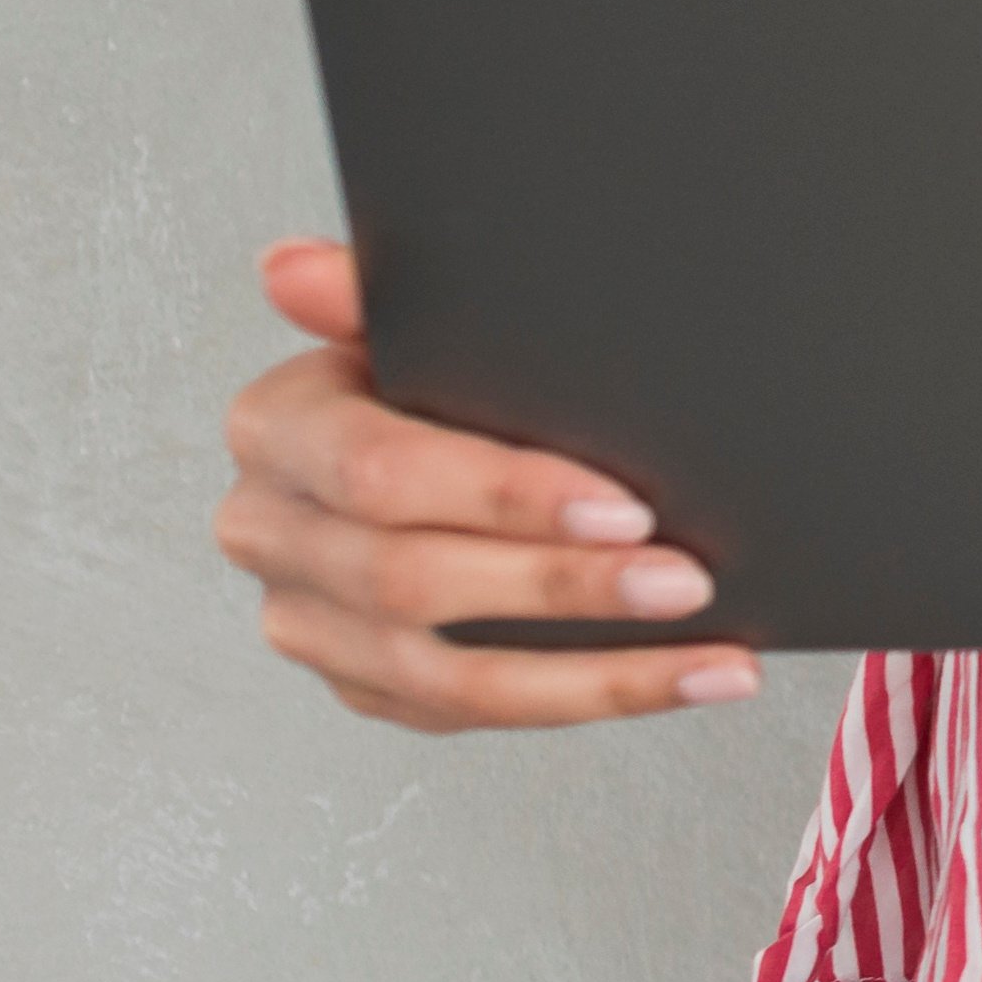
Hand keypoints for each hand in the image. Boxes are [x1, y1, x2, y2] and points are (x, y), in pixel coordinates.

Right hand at [214, 240, 755, 728]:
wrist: (407, 445)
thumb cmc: (419, 372)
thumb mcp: (405, 319)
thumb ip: (367, 291)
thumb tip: (293, 268)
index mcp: (277, 431)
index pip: (380, 474)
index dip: (503, 496)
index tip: (623, 506)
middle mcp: (271, 533)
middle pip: (413, 580)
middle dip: (563, 587)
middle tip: (684, 579)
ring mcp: (309, 621)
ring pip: (448, 675)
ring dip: (595, 671)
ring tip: (710, 656)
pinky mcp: (364, 684)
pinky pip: (474, 713)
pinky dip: (589, 698)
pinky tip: (684, 678)